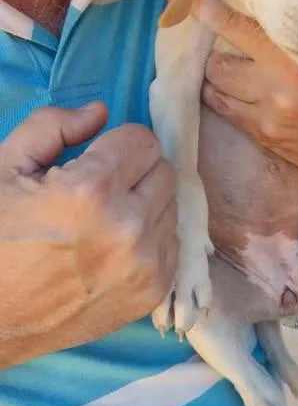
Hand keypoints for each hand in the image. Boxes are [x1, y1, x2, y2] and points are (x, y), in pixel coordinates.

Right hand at [0, 104, 176, 367]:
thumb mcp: (5, 167)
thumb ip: (53, 126)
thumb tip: (100, 112)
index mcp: (91, 190)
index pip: (144, 141)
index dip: (117, 144)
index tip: (95, 158)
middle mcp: (128, 227)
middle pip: (164, 172)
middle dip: (134, 172)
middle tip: (98, 191)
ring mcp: (145, 265)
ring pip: (171, 208)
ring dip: (144, 206)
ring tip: (103, 222)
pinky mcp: (152, 293)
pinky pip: (172, 245)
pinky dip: (149, 241)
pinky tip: (114, 249)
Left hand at [194, 0, 297, 189]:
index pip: (241, 27)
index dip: (210, 10)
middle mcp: (278, 84)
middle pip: (218, 60)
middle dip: (215, 48)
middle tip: (219, 40)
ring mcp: (266, 112)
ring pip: (217, 83)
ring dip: (217, 72)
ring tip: (227, 67)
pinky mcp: (261, 132)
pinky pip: (222, 108)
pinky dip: (219, 95)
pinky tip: (228, 89)